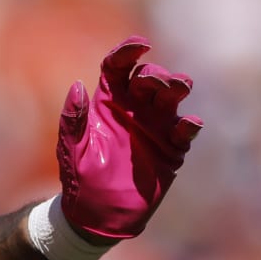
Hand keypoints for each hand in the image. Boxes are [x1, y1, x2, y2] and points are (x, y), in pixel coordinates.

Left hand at [56, 37, 203, 240]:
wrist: (97, 213)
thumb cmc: (79, 178)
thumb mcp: (71, 148)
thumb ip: (73, 119)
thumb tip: (77, 85)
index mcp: (108, 102)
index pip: (119, 68)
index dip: (129, 52)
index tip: (141, 46)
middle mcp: (134, 109)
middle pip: (150, 77)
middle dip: (155, 74)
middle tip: (152, 84)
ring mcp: (155, 126)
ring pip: (172, 96)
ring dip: (177, 87)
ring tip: (177, 88)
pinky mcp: (171, 147)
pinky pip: (185, 130)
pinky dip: (189, 124)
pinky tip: (188, 124)